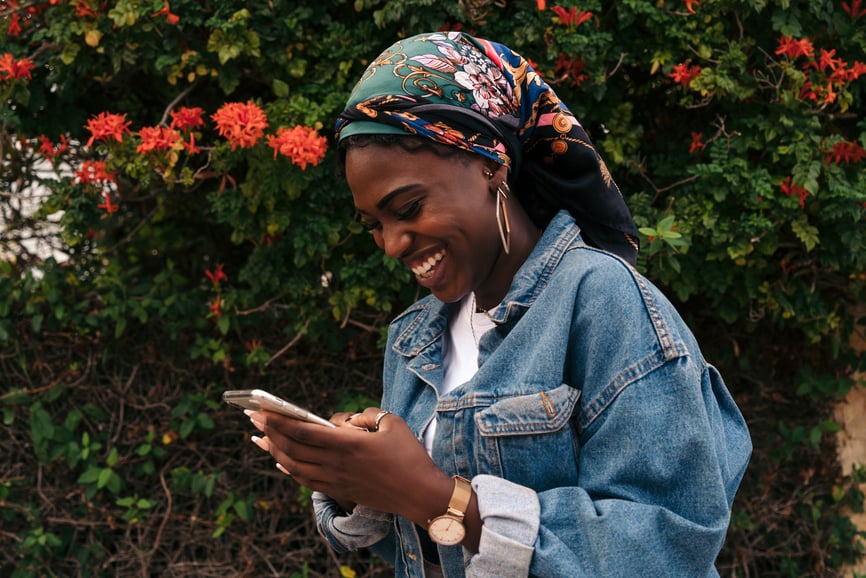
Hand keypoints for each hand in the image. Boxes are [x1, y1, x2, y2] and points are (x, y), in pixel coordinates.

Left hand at [248, 408, 452, 525]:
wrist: (420, 494)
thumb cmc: (410, 455)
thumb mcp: (391, 422)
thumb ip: (365, 414)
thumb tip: (346, 420)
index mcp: (347, 444)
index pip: (303, 430)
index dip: (279, 420)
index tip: (261, 410)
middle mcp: (336, 463)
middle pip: (293, 447)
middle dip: (270, 431)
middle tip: (253, 418)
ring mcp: (336, 480)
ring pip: (294, 465)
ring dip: (274, 450)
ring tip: (261, 439)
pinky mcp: (340, 490)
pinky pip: (306, 479)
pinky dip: (290, 469)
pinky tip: (282, 461)